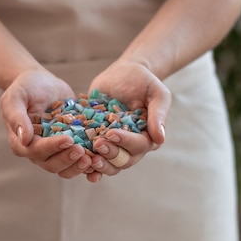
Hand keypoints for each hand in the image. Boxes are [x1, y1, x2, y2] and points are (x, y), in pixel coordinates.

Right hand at [0, 68, 92, 177]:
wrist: (42, 83)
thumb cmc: (26, 88)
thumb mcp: (16, 97)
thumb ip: (16, 116)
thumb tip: (24, 139)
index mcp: (21, 143)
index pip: (36, 151)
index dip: (53, 147)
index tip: (69, 139)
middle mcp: (37, 152)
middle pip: (51, 164)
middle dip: (68, 159)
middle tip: (82, 150)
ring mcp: (54, 152)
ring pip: (65, 169)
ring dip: (78, 167)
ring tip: (93, 159)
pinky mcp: (68, 149)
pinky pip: (77, 163)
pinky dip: (88, 166)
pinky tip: (100, 162)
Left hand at [85, 59, 170, 180]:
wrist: (123, 74)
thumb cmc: (143, 82)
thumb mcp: (157, 94)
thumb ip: (158, 114)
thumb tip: (160, 139)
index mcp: (147, 137)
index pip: (139, 146)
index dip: (125, 142)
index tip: (111, 133)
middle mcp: (131, 147)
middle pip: (123, 160)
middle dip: (110, 155)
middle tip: (97, 145)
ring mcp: (114, 146)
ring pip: (109, 165)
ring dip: (99, 165)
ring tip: (88, 159)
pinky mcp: (98, 141)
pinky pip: (94, 159)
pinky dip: (88, 166)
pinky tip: (80, 164)